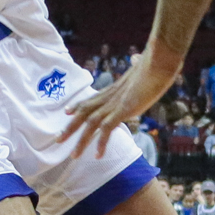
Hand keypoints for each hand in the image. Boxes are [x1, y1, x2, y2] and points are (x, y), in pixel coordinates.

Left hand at [57, 45, 177, 159]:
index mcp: (112, 90)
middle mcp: (109, 97)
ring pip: (90, 123)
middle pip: (84, 112)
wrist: (157, 65)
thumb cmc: (153, 67)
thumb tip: (137, 59)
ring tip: (74, 155)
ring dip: (81, 140)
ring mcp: (114, 104)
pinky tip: (98, 155)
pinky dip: (101, 143)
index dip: (78, 105)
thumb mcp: (141, 71)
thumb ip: (136, 70)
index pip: (90, 98)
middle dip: (70, 127)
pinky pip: (107, 129)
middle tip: (58, 139)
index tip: (67, 111)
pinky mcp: (123, 110)